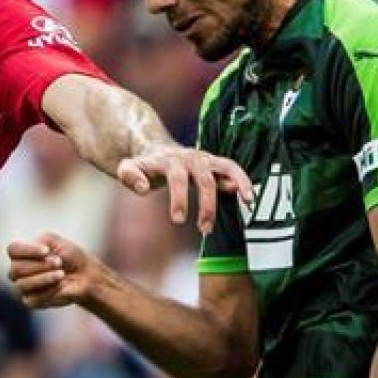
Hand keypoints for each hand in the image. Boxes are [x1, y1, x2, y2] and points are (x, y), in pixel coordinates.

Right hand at [6, 234, 100, 308]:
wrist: (84, 275)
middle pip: (16, 268)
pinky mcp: (30, 302)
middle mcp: (17, 270)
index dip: (28, 250)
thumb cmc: (69, 256)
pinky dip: (49, 291)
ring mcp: (22, 287)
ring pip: (22, 285)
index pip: (12, 249)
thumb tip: (37, 256)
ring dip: (44, 278)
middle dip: (39, 265)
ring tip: (62, 274)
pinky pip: (33, 299)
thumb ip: (43, 241)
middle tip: (58, 262)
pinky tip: (61, 285)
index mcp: (20, 253)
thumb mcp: (58, 242)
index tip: (47, 250)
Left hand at [117, 144, 251, 233]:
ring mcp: (206, 159)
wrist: (155, 148)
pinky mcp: (215, 164)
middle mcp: (191, 157)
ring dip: (236, 185)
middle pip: (204, 178)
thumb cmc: (143, 166)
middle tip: (204, 229)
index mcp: (170, 160)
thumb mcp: (127, 168)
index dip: (179, 198)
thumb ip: (129, 175)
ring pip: (226, 167)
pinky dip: (244, 180)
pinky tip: (250, 199)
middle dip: (207, 204)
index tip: (178, 220)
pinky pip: (233, 169)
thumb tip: (142, 188)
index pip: (177, 178)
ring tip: (247, 203)